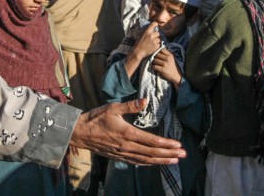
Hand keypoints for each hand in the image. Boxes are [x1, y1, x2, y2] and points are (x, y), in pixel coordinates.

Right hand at [70, 98, 185, 164]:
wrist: (80, 133)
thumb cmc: (96, 118)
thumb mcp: (112, 108)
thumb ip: (130, 105)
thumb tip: (145, 101)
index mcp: (127, 134)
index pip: (151, 141)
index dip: (166, 144)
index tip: (178, 145)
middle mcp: (127, 146)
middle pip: (152, 153)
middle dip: (169, 154)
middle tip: (183, 155)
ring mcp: (123, 153)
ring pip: (146, 160)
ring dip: (161, 161)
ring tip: (174, 161)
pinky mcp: (119, 156)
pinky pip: (137, 162)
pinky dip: (148, 163)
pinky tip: (156, 163)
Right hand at [133, 22, 160, 57]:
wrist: (138, 51)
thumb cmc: (139, 43)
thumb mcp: (141, 35)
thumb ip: (147, 32)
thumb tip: (152, 29)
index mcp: (147, 31)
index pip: (154, 24)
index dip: (156, 24)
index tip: (156, 25)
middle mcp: (151, 35)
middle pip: (158, 33)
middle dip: (156, 35)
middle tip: (152, 38)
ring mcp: (154, 41)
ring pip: (159, 39)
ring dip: (156, 41)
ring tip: (152, 43)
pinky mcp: (156, 46)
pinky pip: (159, 44)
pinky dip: (157, 46)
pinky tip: (152, 47)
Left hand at [152, 49, 181, 88]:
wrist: (177, 76)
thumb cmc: (174, 67)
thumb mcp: (173, 59)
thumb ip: (168, 55)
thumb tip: (161, 50)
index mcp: (170, 55)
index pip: (162, 50)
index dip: (159, 52)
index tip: (158, 55)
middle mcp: (168, 59)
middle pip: (157, 55)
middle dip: (155, 57)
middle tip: (155, 60)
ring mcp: (165, 64)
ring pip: (155, 60)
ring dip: (154, 62)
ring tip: (154, 64)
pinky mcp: (162, 69)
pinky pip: (155, 66)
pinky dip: (153, 67)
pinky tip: (154, 68)